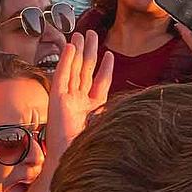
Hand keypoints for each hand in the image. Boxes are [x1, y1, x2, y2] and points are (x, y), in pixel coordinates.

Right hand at [44, 31, 113, 160]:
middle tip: (91, 33)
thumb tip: (134, 108)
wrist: (72, 159)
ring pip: (74, 69)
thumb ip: (115, 112)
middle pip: (85, 70)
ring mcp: (67, 99)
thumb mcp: (108, 125)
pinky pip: (62, 75)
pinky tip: (70, 47)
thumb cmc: (88, 147)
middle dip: (89, 51)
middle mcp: (78, 101)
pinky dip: (66, 60)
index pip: (100, 83)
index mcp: (92, 108)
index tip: (109, 55)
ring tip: (81, 34)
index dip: (105, 68)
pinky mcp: (56, 99)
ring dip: (78, 51)